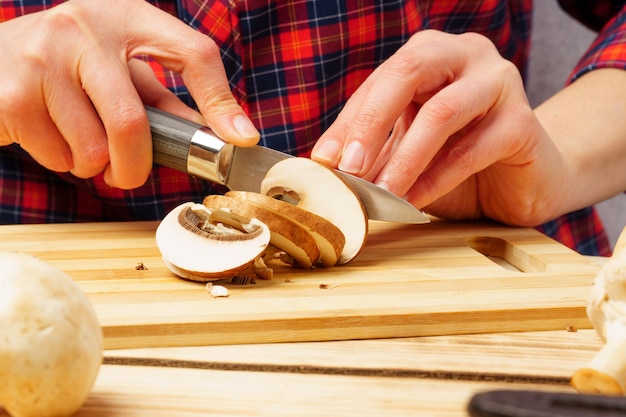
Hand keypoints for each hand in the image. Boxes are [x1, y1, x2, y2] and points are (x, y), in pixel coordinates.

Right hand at [0, 0, 258, 188]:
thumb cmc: (71, 67)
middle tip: (128, 176)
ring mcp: (43, 55)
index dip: (220, 101)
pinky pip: (57, 156)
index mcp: (126, 16)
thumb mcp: (121, 71)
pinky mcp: (11, 91)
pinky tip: (52, 137)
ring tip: (82, 145)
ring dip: (93, 166)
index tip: (240, 140)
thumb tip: (221, 136)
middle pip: (132, 123)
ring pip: (93, 149)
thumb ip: (165, 102)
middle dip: (135, 168)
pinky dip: (63, 163)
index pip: (192, 53)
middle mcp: (85, 26)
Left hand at [311, 30, 563, 225]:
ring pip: (441, 112)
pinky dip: (435, 180)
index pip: (381, 80)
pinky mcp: (523, 123)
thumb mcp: (407, 150)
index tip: (322, 160)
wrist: (524, 180)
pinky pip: (471, 150)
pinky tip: (412, 203)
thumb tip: (324, 165)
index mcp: (433, 54)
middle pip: (410, 72)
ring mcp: (500, 84)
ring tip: (378, 193)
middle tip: (348, 168)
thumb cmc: (458, 160)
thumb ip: (374, 151)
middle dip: (371, 122)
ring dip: (403, 159)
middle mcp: (467, 56)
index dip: (348, 121)